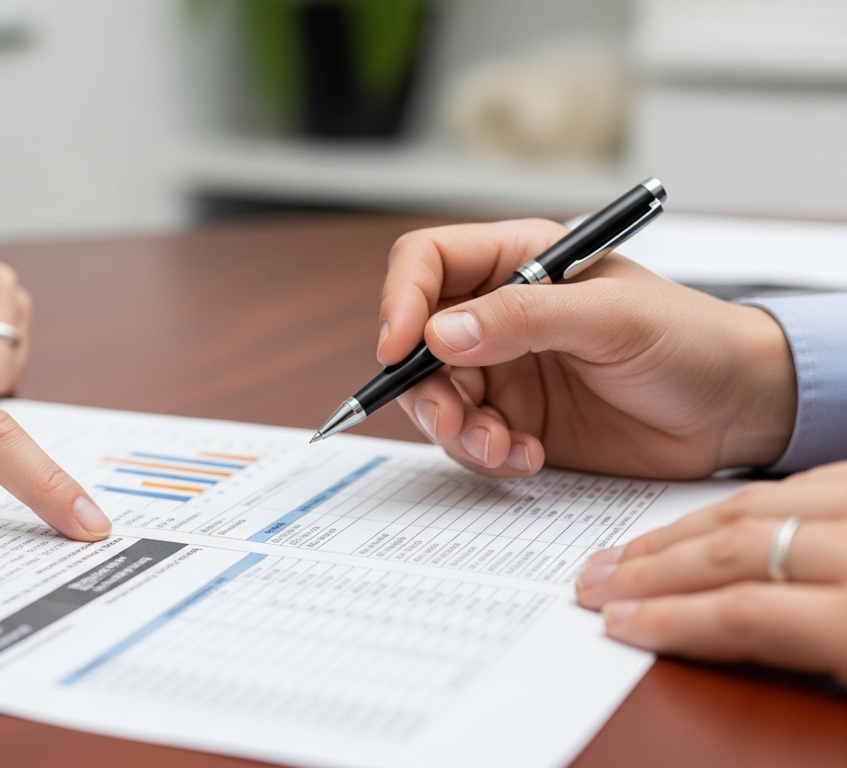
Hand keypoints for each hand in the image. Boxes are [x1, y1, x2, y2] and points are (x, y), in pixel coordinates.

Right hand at [379, 219, 797, 478]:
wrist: (739, 412)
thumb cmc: (693, 340)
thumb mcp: (612, 318)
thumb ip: (524, 318)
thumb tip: (439, 332)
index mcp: (519, 262)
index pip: (427, 262)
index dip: (401, 299)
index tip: (400, 347)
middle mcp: (500, 314)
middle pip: (417, 341)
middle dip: (425, 388)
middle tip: (453, 423)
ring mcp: (506, 370)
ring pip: (436, 398)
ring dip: (456, 430)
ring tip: (501, 449)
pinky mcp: (517, 422)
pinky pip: (470, 441)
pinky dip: (488, 456)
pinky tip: (530, 458)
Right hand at [575, 462, 846, 682]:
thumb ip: (809, 669)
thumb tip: (728, 685)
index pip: (745, 614)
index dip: (672, 621)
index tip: (620, 624)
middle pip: (736, 547)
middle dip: (654, 569)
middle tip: (599, 582)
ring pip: (759, 504)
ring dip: (686, 529)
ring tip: (634, 549)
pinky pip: (805, 479)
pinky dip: (749, 500)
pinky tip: (717, 514)